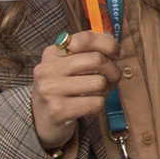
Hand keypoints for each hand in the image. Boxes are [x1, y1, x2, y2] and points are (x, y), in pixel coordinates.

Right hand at [31, 31, 120, 151]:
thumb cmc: (62, 88)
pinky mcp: (58, 111)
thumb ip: (87, 51)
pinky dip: (99, 104)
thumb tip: (115, 47)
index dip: (109, 44)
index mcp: (52, 53)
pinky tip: (89, 105)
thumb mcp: (66, 65)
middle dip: (113, 71)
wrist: (41, 119)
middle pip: (97, 60)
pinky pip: (96, 103)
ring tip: (96, 93)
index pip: (86, 39)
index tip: (118, 54)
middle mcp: (48, 69)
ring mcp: (51, 90)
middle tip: (113, 79)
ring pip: (99, 83)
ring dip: (105, 90)